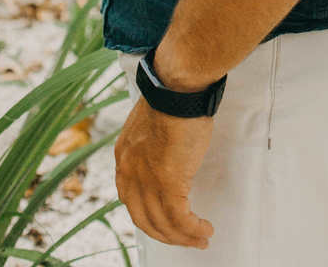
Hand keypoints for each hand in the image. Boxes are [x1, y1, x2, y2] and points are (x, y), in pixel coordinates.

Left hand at [114, 94, 215, 248]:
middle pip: (144, 220)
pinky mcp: (169, 183)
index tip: (164, 222)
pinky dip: (192, 229)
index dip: (149, 216)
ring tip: (201, 238)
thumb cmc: (171, 97)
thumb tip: (165, 157)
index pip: (131, 200)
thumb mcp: (150, 125)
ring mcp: (148, 181)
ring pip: (164, 224)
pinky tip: (203, 229)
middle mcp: (131, 174)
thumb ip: (151, 147)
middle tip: (185, 238)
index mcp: (124, 159)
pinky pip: (180, 219)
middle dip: (166, 234)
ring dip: (184, 236)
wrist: (177, 89)